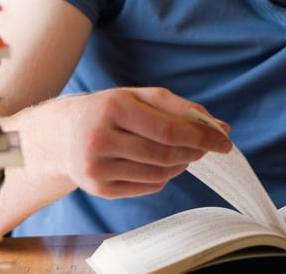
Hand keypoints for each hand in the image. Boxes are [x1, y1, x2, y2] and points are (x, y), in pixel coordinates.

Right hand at [5, 87, 231, 201]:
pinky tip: (160, 164)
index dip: (201, 137)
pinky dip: (164, 177)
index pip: (168, 129)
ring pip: (159, 173)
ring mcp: (97, 167)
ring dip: (182, 164)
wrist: (61, 135)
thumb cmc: (108, 110)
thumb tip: (220, 127)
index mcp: (113, 108)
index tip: (225, 140)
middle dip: (195, 151)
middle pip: (165, 154)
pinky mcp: (98, 189)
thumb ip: (178, 107)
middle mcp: (100, 138)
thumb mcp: (138, 96)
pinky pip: (147, 187)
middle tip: (208, 147)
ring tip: (185, 154)